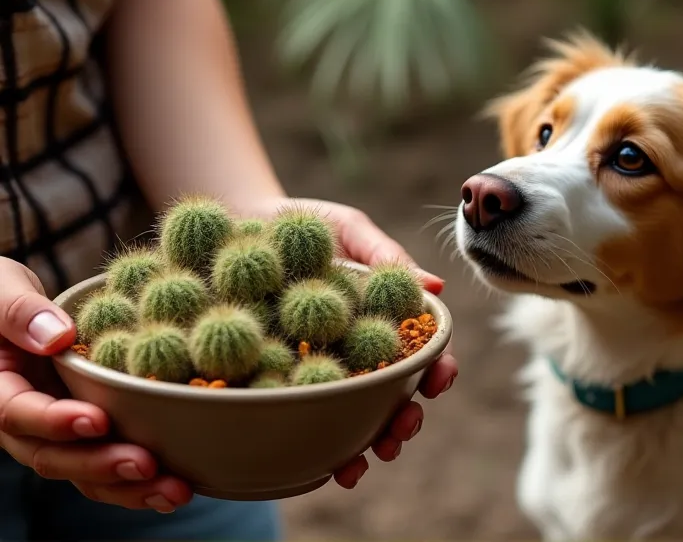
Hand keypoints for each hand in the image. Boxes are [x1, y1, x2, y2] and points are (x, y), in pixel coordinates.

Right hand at [0, 257, 192, 512]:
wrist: (22, 309)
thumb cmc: (2, 293)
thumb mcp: (1, 291)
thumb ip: (20, 314)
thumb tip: (58, 337)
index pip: (20, 415)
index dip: (56, 422)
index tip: (97, 419)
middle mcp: (26, 421)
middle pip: (55, 457)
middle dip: (101, 465)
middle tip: (146, 465)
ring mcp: (57, 432)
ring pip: (85, 472)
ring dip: (128, 487)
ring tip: (174, 490)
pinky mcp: (87, 433)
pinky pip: (107, 463)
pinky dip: (139, 482)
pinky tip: (177, 486)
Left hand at [252, 197, 458, 488]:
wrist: (235, 224)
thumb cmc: (302, 223)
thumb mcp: (347, 230)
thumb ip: (386, 257)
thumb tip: (435, 287)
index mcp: (380, 320)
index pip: (419, 353)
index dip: (436, 370)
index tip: (439, 382)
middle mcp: (355, 352)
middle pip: (390, 396)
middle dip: (401, 422)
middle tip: (398, 436)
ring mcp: (317, 369)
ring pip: (349, 418)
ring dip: (360, 448)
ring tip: (355, 469)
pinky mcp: (278, 379)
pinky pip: (297, 414)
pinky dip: (309, 443)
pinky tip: (311, 465)